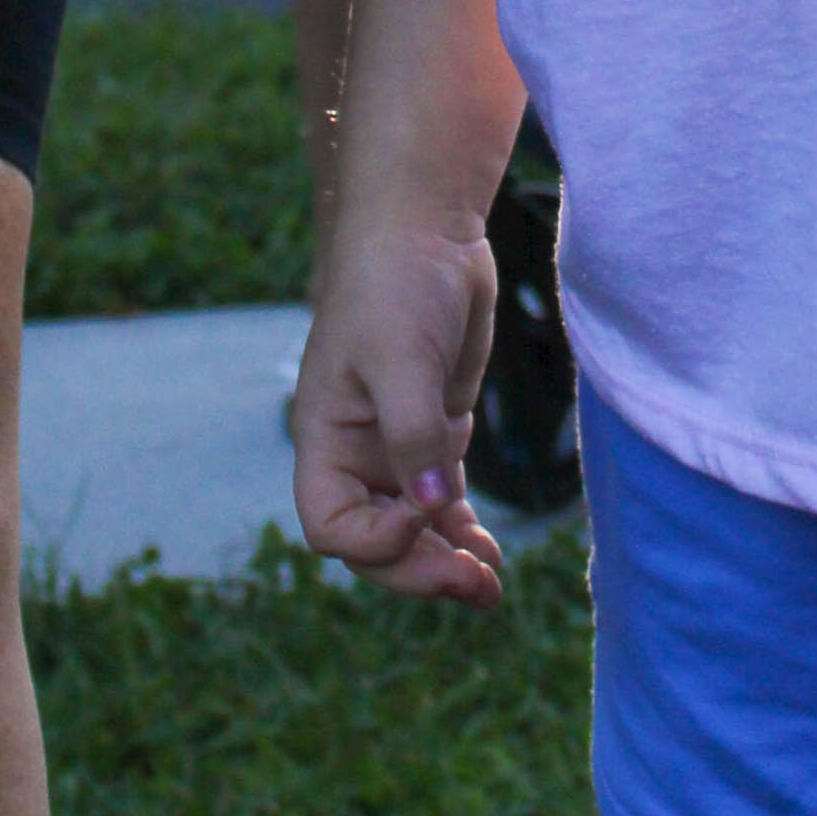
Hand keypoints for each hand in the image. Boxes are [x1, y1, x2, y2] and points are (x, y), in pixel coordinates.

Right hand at [293, 223, 507, 603]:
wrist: (426, 228)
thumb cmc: (395, 282)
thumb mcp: (400, 357)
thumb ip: (413, 435)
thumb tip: (430, 512)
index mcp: (326, 438)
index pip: (332, 526)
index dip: (376, 542)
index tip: (422, 518)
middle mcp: (356, 452)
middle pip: (376, 542)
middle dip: (420, 570)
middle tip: (474, 588)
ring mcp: (398, 445)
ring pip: (414, 530)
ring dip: (447, 562)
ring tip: (489, 587)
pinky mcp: (436, 430)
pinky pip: (442, 501)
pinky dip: (462, 532)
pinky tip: (490, 554)